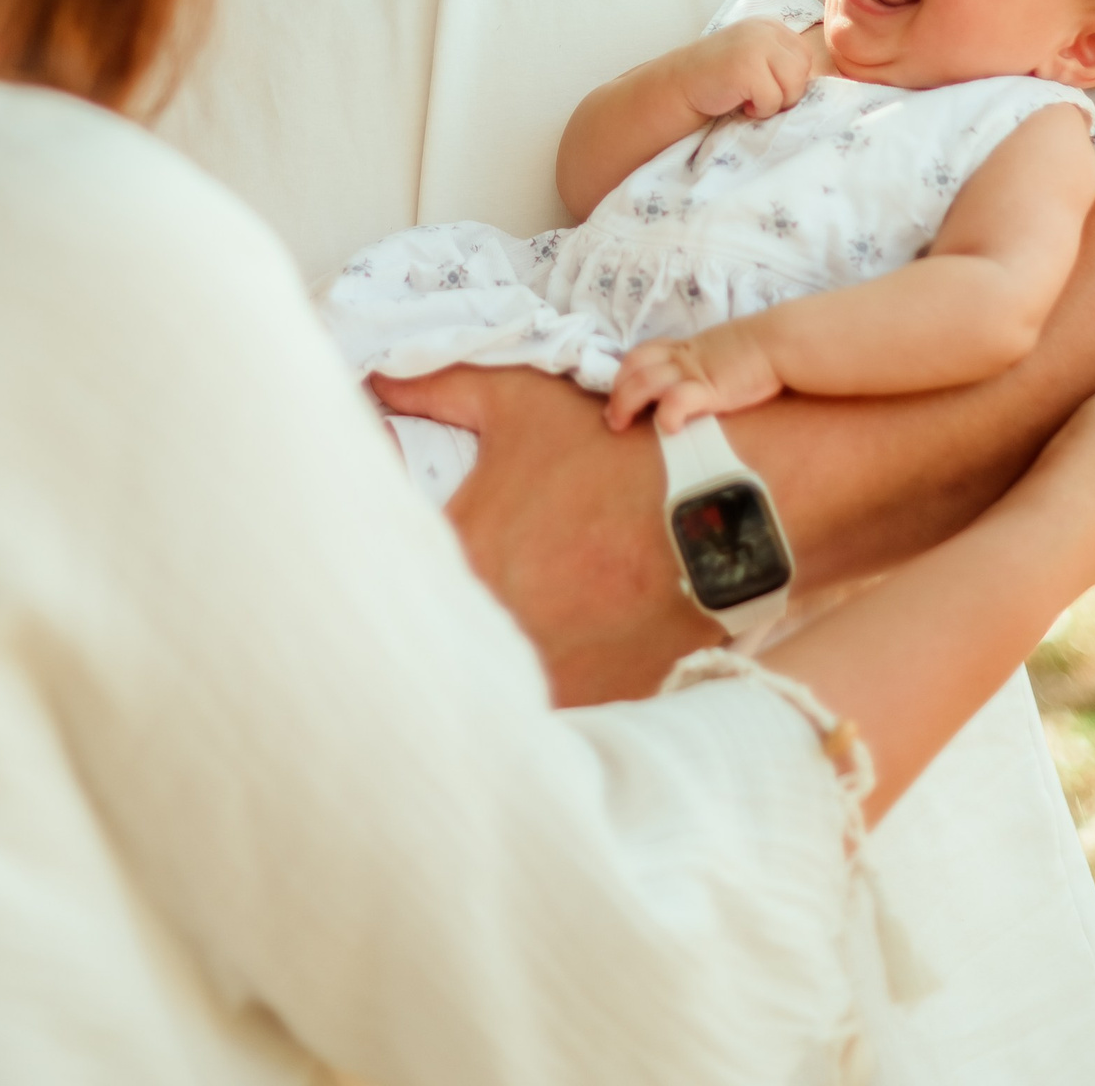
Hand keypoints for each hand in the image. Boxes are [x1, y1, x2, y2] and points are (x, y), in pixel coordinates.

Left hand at [368, 362, 700, 703]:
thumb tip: (379, 380)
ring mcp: (541, 672)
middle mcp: (490, 623)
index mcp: (462, 551)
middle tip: (435, 598)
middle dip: (427, 615)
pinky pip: (541, 714)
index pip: (387, 563)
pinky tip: (545, 664)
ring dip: (477, 662)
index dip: (383, 555)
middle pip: (430, 633)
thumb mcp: (520, 403)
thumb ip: (440, 389)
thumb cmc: (610, 451)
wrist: (714, 508)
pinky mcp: (589, 702)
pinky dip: (532, 699)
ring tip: (502, 631)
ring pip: (484, 681)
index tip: (386, 551)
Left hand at [606, 321, 783, 431]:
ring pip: (645, 381)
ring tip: (620, 424)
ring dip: (625, 403)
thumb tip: (700, 380)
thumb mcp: (722, 352)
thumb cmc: (759, 350)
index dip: (624, 373)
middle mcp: (683, 357)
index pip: (642, 353)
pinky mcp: (710, 389)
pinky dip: (666, 414)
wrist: (780, 343)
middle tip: (613, 418)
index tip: (618, 394)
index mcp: (686, 347)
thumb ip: (705, 362)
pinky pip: (677, 400)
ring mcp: (694, 371)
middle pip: (635, 367)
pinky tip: (667, 427)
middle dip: (617, 392)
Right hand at [673, 18, 819, 125]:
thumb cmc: (719, 80)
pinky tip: (738, 102)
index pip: (805, 56)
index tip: (764, 84)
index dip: (790, 79)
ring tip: (748, 97)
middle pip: (804, 70)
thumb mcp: (756, 57)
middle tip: (756, 94)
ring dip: (774, 102)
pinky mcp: (747, 67)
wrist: (678, 86)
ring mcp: (756, 46)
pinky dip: (759, 110)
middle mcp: (765, 30)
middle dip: (786, 91)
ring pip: (793, 86)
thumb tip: (827, 81)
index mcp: (770, 26)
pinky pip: (773, 100)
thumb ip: (782, 60)